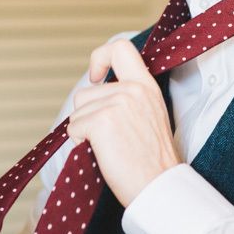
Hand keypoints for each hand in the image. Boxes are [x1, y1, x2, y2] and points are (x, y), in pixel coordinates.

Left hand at [68, 39, 181, 207]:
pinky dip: (79, 143)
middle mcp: (133, 89)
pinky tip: (101, 153)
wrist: (160, 186)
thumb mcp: (150, 114)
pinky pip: (73, 128)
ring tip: (109, 147)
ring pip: (77, 112)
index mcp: (146, 85)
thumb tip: (98, 90)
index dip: (100, 57)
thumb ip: (130, 97)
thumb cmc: (152, 159)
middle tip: (107, 137)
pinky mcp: (102, 121)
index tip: (96, 77)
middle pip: (85, 92)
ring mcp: (117, 103)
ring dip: (84, 131)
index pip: (120, 48)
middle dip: (86, 115)